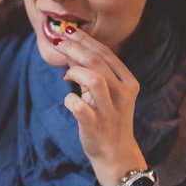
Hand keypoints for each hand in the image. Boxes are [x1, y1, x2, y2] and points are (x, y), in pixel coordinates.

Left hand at [52, 28, 146, 185]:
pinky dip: (70, 99)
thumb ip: (90, 72)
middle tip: (58, 43)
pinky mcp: (96, 127)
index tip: (68, 31)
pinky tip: (69, 99)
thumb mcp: (105, 93)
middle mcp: (123, 95)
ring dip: (75, 72)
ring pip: (94, 81)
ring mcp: (111, 112)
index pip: (106, 53)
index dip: (85, 40)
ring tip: (65, 74)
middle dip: (74, 48)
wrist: (116, 155)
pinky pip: (79, 107)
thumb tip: (70, 49)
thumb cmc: (108, 118)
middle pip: (98, 62)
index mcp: (128, 82)